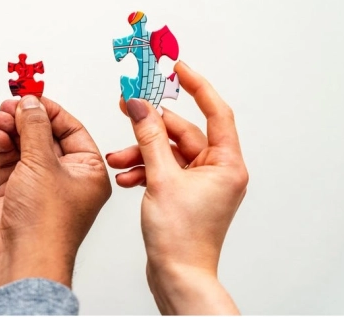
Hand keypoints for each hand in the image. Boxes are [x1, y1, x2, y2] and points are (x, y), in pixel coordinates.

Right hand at [0, 96, 110, 290]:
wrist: (21, 260)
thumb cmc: (46, 225)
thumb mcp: (43, 164)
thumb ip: (34, 128)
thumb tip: (31, 104)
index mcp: (88, 171)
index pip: (72, 129)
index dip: (51, 110)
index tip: (32, 96)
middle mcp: (67, 177)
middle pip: (47, 135)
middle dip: (27, 119)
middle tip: (11, 105)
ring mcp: (41, 185)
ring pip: (26, 146)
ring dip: (13, 130)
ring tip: (0, 118)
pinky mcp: (18, 193)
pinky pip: (11, 161)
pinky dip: (4, 146)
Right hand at [106, 62, 247, 314]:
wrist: (177, 277)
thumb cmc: (181, 238)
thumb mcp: (161, 179)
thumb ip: (150, 138)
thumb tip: (141, 107)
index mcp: (226, 164)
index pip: (216, 112)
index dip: (197, 86)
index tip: (178, 67)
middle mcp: (218, 171)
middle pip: (182, 134)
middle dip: (149, 129)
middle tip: (127, 108)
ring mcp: (201, 184)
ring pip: (167, 153)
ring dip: (140, 153)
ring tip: (116, 159)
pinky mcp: (184, 194)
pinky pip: (162, 170)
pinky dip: (142, 170)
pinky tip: (125, 177)